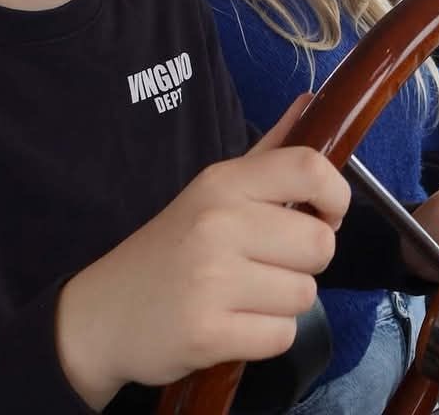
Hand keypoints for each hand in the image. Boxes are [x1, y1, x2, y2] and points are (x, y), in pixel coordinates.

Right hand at [55, 94, 346, 408]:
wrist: (101, 315)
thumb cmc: (171, 248)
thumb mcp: (213, 190)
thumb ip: (269, 150)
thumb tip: (312, 101)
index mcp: (224, 183)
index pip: (310, 169)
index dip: (336, 195)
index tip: (326, 214)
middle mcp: (218, 224)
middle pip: (321, 244)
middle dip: (305, 263)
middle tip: (267, 265)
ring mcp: (212, 280)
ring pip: (305, 296)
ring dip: (283, 303)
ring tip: (243, 296)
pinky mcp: (208, 334)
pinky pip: (281, 336)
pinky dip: (266, 337)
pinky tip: (234, 324)